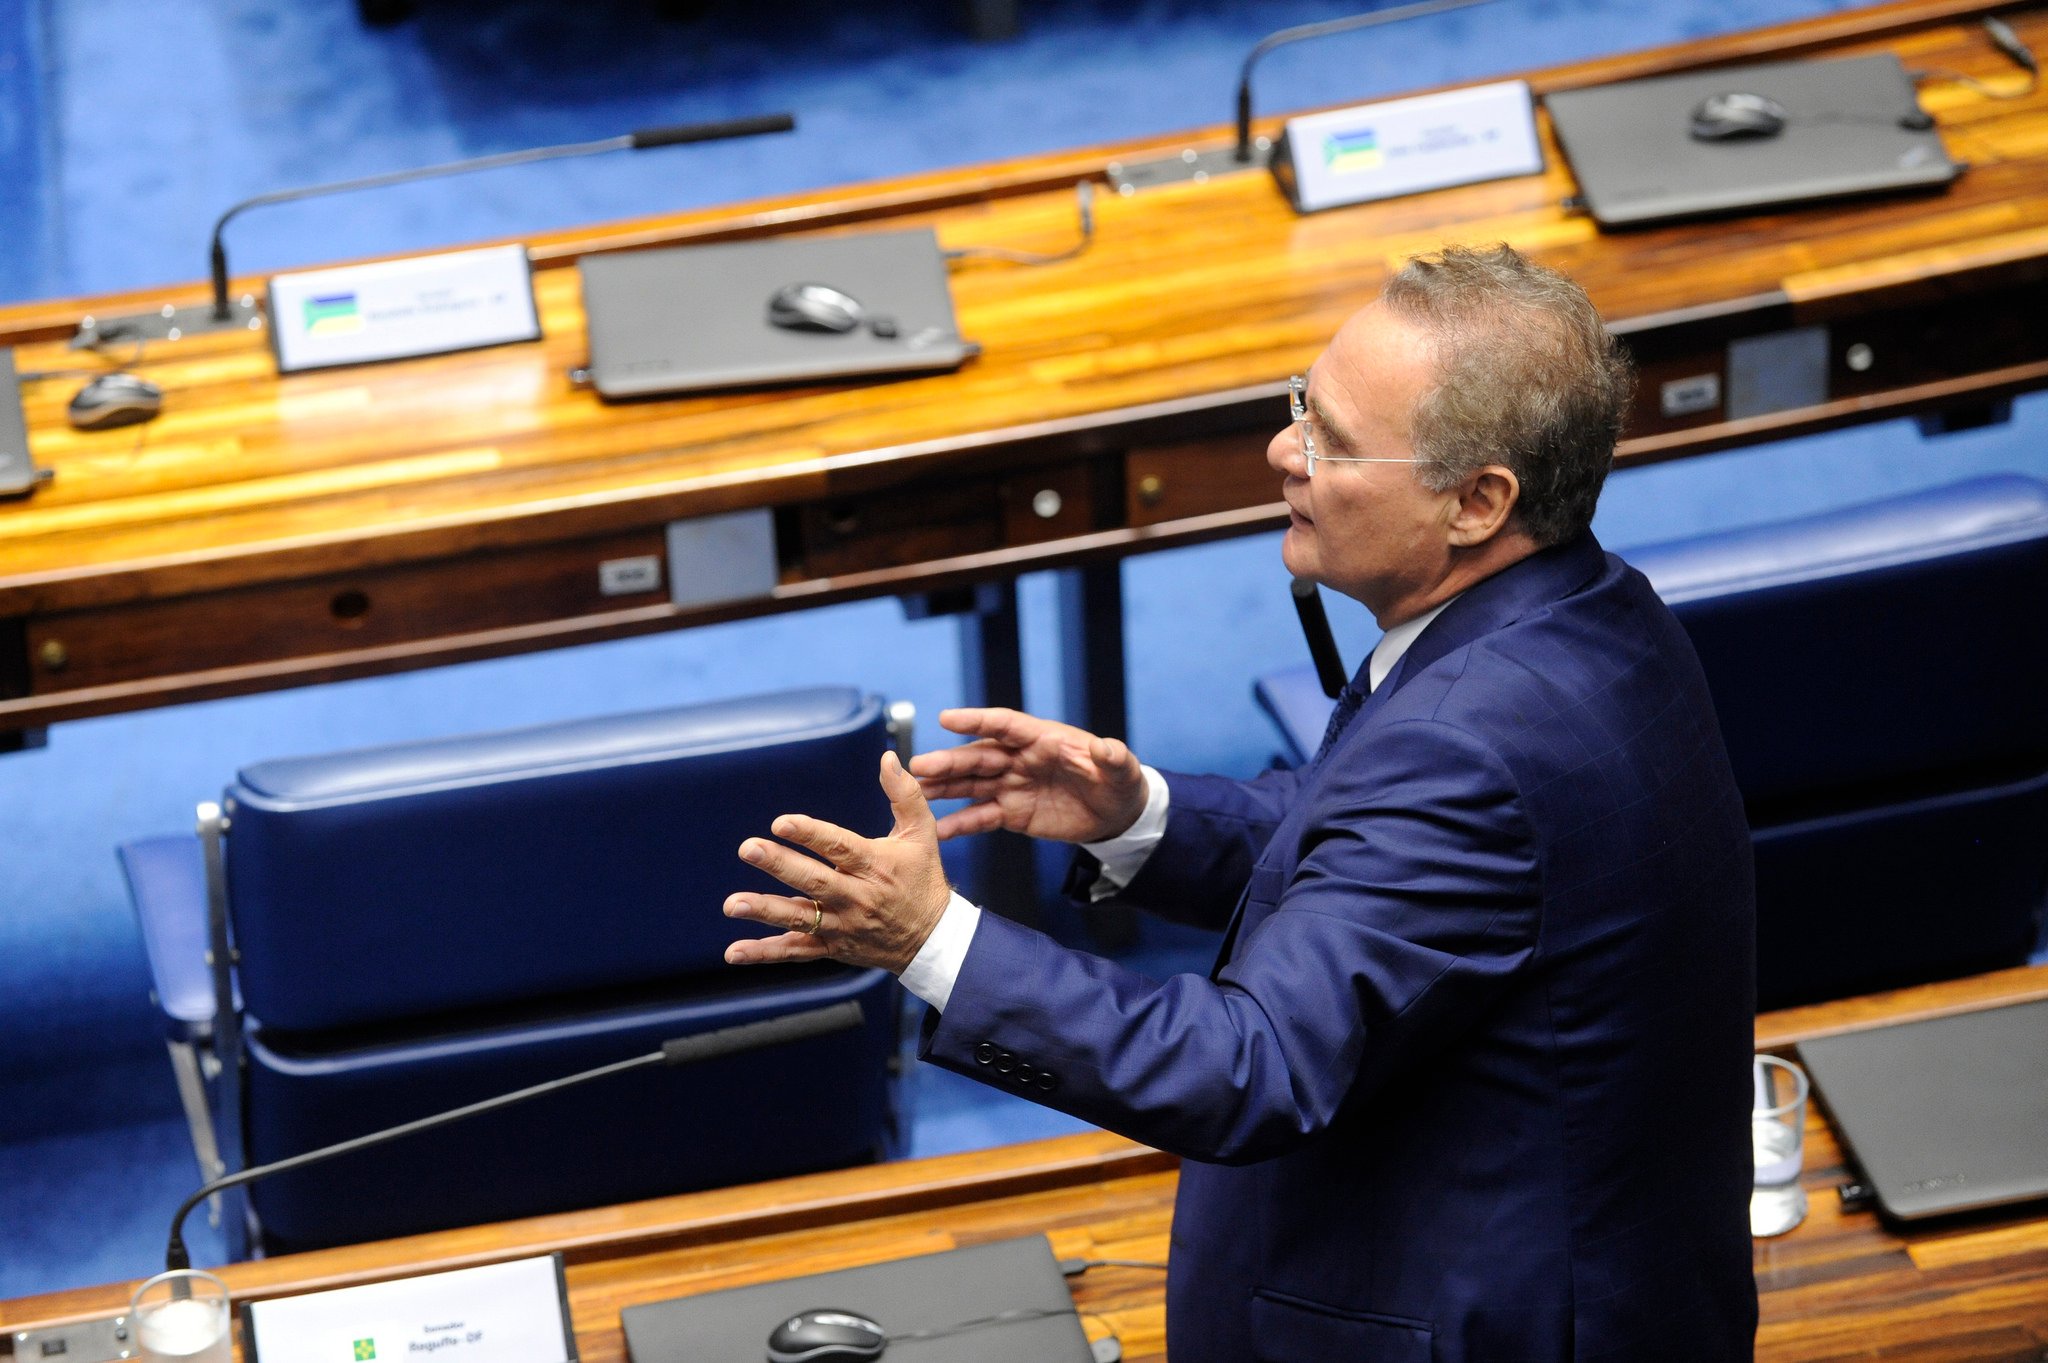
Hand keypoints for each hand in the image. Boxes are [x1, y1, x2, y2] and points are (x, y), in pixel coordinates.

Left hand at [723, 751, 952, 971]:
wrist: (933, 940)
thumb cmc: (923, 879)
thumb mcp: (922, 833)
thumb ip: (904, 793)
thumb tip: (887, 758)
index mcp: (876, 866)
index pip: (839, 847)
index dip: (810, 833)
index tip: (782, 822)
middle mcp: (857, 897)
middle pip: (814, 880)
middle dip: (779, 864)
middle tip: (748, 848)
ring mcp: (843, 925)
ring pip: (800, 917)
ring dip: (765, 911)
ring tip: (732, 904)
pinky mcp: (833, 946)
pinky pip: (796, 950)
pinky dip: (765, 953)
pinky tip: (735, 951)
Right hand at [908, 707, 1147, 844]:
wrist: (1117, 814)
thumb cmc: (1118, 781)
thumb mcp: (1122, 770)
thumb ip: (1113, 758)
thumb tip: (1108, 747)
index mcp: (1042, 738)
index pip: (1006, 726)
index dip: (977, 722)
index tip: (947, 718)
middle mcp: (1020, 759)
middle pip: (980, 757)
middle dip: (949, 761)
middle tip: (918, 765)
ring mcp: (1012, 786)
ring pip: (972, 785)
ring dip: (943, 789)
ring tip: (914, 792)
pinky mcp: (1012, 813)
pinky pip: (981, 817)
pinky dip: (959, 824)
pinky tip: (936, 830)